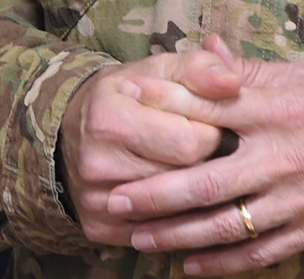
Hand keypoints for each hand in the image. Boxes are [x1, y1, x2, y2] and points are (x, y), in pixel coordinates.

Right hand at [58, 49, 243, 247]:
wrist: (71, 130)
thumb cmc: (127, 96)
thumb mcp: (159, 70)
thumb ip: (199, 69)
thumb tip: (232, 83)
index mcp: (110, 118)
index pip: (189, 142)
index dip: (211, 134)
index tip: (209, 125)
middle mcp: (97, 163)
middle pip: (183, 179)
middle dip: (205, 164)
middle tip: (205, 149)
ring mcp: (96, 201)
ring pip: (173, 211)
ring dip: (193, 194)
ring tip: (193, 170)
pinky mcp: (99, 228)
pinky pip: (155, 234)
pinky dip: (174, 219)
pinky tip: (176, 200)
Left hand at [109, 35, 303, 273]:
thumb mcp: (302, 74)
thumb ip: (248, 69)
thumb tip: (205, 50)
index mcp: (276, 108)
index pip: (208, 107)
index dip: (163, 104)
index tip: (124, 101)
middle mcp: (281, 156)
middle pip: (205, 180)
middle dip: (154, 193)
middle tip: (114, 197)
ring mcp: (296, 198)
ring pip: (225, 224)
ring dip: (177, 235)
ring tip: (138, 238)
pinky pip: (259, 252)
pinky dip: (222, 263)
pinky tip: (190, 266)